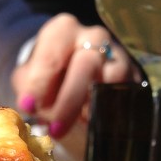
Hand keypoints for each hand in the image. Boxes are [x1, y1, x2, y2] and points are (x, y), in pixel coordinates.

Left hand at [12, 12, 136, 138]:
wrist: (72, 75)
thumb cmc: (46, 77)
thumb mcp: (28, 79)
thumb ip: (27, 89)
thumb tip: (29, 106)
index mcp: (63, 30)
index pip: (52, 54)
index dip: (39, 82)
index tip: (29, 107)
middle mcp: (94, 37)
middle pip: (85, 66)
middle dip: (68, 102)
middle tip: (54, 129)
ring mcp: (117, 56)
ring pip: (111, 82)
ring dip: (90, 109)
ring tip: (75, 127)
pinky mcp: (133, 77)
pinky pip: (126, 96)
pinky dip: (109, 114)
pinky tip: (92, 124)